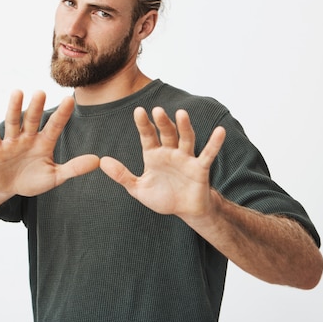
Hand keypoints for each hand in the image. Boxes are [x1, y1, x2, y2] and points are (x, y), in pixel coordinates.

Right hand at [0, 90, 99, 197]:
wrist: (7, 188)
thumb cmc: (32, 180)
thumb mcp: (55, 176)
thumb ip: (74, 168)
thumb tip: (98, 161)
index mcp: (44, 143)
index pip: (55, 126)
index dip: (62, 114)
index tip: (69, 100)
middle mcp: (28, 138)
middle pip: (33, 120)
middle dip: (36, 107)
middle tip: (41, 92)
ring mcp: (11, 142)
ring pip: (13, 122)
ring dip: (15, 108)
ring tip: (17, 92)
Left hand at [100, 106, 225, 218]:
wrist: (185, 211)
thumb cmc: (163, 197)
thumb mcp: (138, 189)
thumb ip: (121, 175)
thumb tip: (102, 162)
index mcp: (154, 155)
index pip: (147, 136)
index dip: (143, 124)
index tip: (138, 111)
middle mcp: (170, 152)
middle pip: (167, 133)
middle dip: (162, 122)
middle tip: (157, 110)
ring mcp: (186, 158)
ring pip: (186, 139)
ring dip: (184, 127)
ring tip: (182, 113)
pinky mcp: (200, 168)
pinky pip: (208, 154)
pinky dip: (214, 143)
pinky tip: (220, 131)